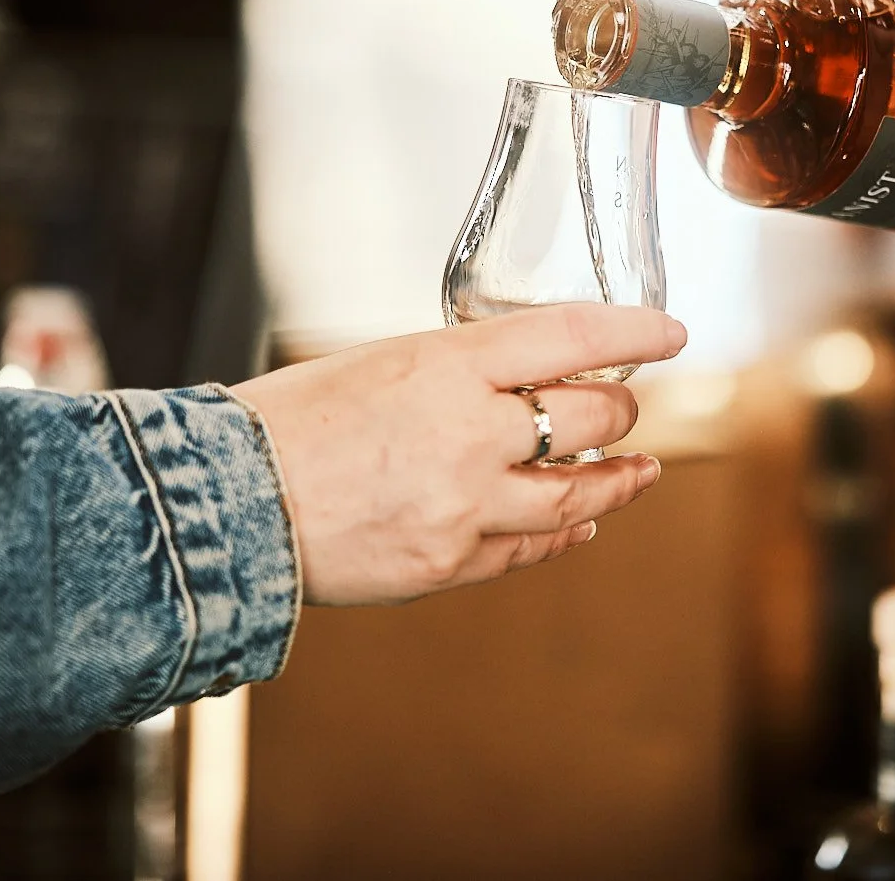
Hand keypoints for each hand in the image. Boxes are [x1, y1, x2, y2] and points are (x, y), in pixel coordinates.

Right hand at [233, 304, 685, 605]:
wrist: (223, 503)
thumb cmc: (290, 420)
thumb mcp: (383, 361)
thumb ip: (461, 371)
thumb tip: (527, 379)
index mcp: (449, 365)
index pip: (575, 338)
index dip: (636, 333)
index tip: (671, 332)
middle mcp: (470, 434)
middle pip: (593, 419)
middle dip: (622, 412)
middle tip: (627, 408)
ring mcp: (464, 506)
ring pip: (577, 495)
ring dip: (616, 483)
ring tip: (638, 474)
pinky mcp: (448, 562)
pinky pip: (529, 549)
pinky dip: (561, 534)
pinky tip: (578, 525)